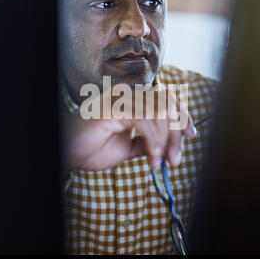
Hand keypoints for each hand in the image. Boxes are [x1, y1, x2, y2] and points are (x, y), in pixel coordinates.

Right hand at [63, 90, 196, 171]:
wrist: (68, 152)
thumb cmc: (93, 148)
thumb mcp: (129, 147)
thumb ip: (148, 142)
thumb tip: (170, 146)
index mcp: (133, 101)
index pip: (166, 100)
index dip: (182, 115)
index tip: (191, 134)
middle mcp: (128, 95)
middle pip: (167, 104)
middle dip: (176, 133)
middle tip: (175, 159)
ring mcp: (121, 99)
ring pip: (158, 112)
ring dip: (165, 141)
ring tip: (159, 163)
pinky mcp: (114, 106)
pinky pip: (145, 121)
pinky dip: (153, 142)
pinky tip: (151, 158)